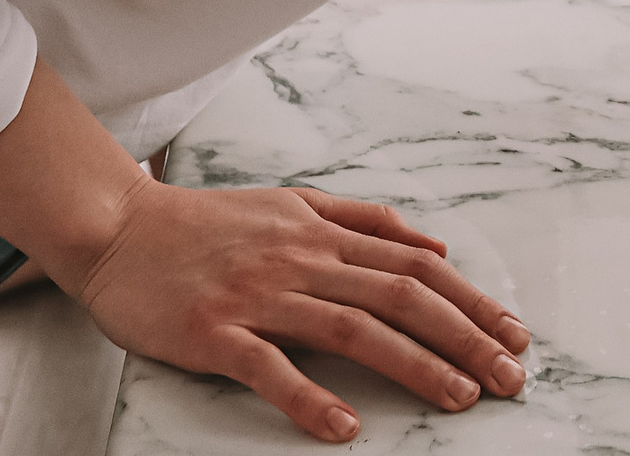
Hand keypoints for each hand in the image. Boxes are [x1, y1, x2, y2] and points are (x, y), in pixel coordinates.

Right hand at [73, 180, 529, 438]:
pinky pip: (269, 367)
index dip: (471, 301)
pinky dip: (309, 398)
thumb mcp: (292, 202)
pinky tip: (344, 428)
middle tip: (510, 376)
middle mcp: (301, 259)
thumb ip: (363, 220)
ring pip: (352, 328)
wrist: (116, 227)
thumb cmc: (206, 222)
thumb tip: (433, 246)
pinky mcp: (213, 330)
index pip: (416, 266)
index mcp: (322, 231)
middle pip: (400, 297)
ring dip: (413, 365)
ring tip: (458, 398)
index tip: (513, 334)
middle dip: (465, 338)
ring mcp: (258, 294)